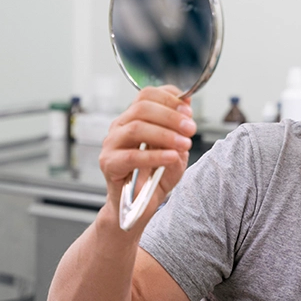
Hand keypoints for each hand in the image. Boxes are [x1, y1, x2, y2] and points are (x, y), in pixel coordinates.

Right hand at [98, 86, 195, 229]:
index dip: (170, 98)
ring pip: (136, 128)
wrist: (140, 206)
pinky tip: (171, 157)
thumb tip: (187, 104)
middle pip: (142, 108)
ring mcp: (111, 144)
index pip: (147, 95)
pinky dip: (154, 155)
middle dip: (171, 116)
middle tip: (191, 128)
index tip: (189, 111)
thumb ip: (179, 127)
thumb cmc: (157, 175)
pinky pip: (131, 156)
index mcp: (134, 117)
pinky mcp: (109, 164)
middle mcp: (120, 126)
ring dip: (165, 134)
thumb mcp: (176, 148)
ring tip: (184, 144)